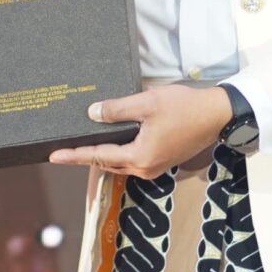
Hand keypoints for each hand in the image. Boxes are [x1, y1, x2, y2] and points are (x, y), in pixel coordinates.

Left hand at [48, 83, 232, 176]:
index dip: (74, 155)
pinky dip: (118, 154)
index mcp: (139, 157)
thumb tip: (92, 114)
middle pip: (107, 163)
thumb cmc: (185, 108)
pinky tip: (112, 142)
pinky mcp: (162, 161)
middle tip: (63, 150)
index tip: (53, 156)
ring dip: (102, 156)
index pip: (98, 156)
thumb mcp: (147, 103)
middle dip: (85, 157)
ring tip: (82, 146)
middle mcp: (146, 168)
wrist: (217, 115)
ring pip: (120, 164)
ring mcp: (155, 167)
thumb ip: (117, 110)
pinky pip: (133, 161)